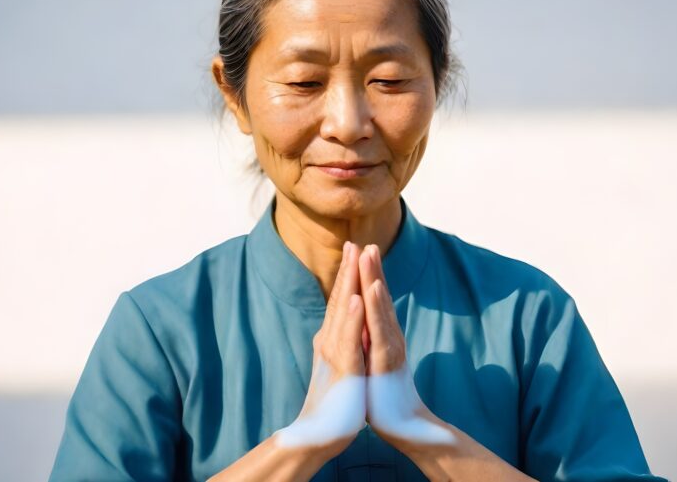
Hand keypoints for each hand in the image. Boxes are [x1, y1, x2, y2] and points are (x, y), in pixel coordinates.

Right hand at [272, 241, 366, 457]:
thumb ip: (343, 345)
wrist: (320, 435)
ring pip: (343, 311)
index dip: (348, 275)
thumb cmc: (333, 403)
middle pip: (340, 298)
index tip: (356, 249)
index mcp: (332, 339)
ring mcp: (334, 353)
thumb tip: (347, 330)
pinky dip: (352, 315)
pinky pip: (348, 338)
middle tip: (353, 241)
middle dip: (348, 269)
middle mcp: (329, 341)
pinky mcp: (343, 369)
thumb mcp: (341, 366)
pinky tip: (356, 297)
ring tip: (356, 256)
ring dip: (349, 281)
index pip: (341, 301)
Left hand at [358, 244, 454, 449]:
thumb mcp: (373, 363)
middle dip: (371, 268)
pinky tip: (372, 289)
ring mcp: (390, 347)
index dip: (366, 275)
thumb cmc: (385, 396)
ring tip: (370, 254)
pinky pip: (379, 329)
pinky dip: (376, 307)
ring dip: (375, 278)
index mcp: (382, 336)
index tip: (357, 250)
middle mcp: (389, 337)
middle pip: (378, 297)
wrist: (403, 426)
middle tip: (366, 241)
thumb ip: (370, 342)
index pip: (373, 301)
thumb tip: (362, 327)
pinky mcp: (387, 361)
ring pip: (380, 307)